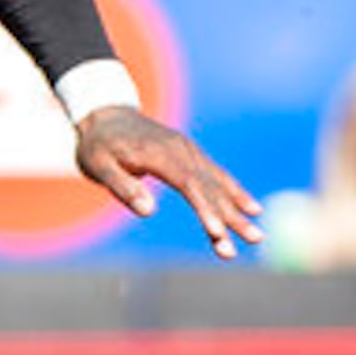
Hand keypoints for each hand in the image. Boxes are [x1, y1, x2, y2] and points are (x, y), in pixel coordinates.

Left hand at [72, 108, 264, 257]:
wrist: (105, 114)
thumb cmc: (98, 146)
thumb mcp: (99, 166)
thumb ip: (122, 187)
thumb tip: (148, 211)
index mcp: (158, 153)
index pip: (187, 183)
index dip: (204, 208)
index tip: (218, 232)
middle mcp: (180, 150)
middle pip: (210, 186)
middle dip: (232, 216)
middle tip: (255, 240)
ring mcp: (188, 151)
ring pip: (217, 183)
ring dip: (238, 209)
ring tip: (257, 236)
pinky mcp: (190, 154)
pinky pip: (216, 175)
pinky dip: (234, 192)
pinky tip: (252, 209)